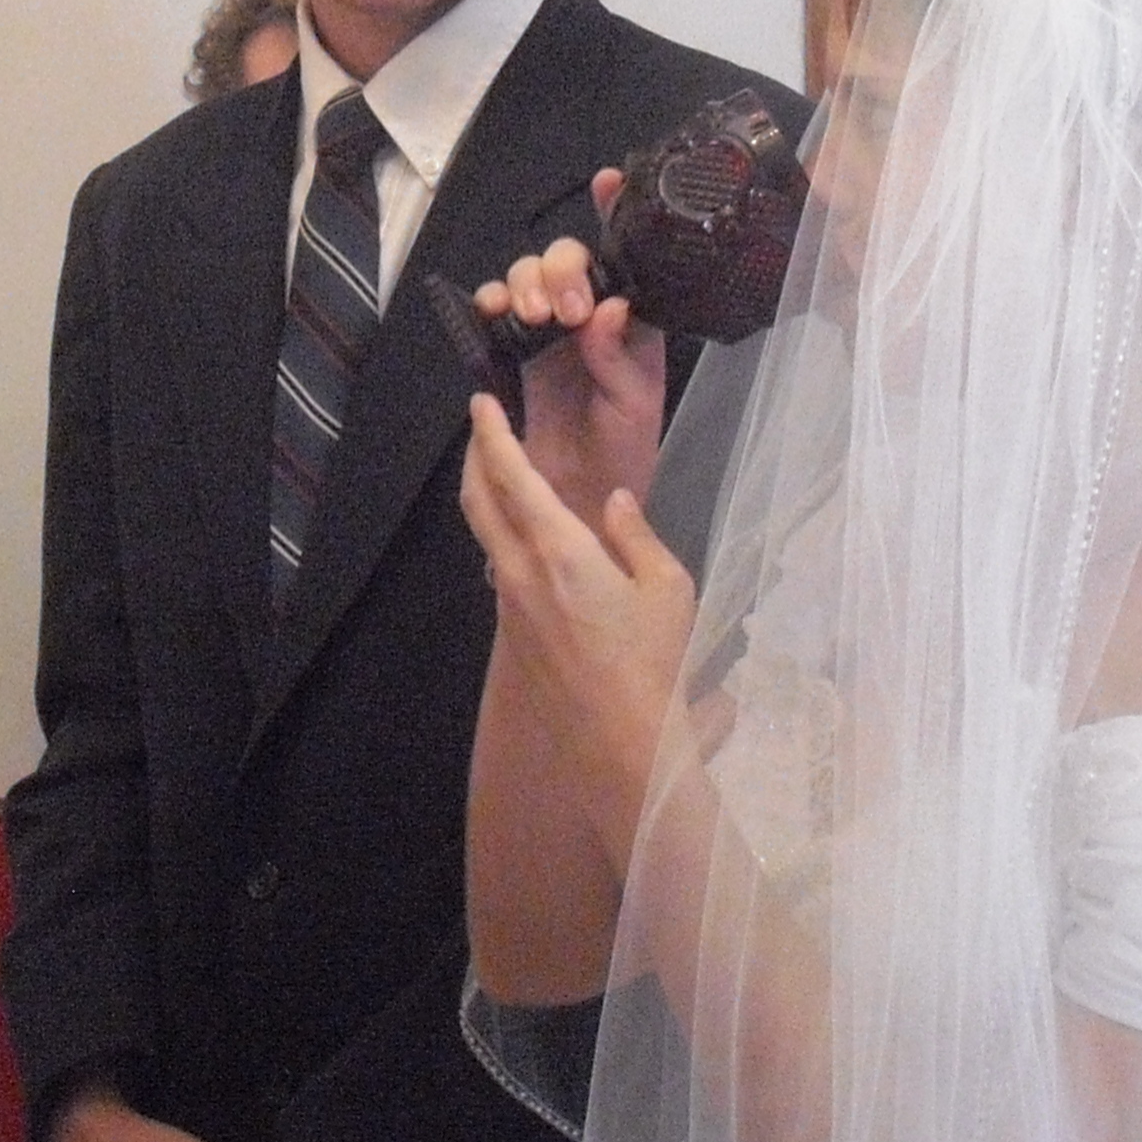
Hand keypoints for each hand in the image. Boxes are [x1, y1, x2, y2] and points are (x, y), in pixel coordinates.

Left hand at [460, 393, 696, 864]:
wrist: (620, 738)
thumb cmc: (654, 660)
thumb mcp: (667, 586)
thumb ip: (637, 535)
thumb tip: (616, 504)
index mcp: (560, 550)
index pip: (512, 476)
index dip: (493, 434)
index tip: (481, 403)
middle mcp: (521, 571)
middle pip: (478, 500)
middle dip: (474, 456)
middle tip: (480, 427)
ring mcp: (509, 604)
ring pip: (484, 534)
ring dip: (484, 496)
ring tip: (500, 473)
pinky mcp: (512, 632)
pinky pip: (498, 567)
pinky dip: (501, 535)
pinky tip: (523, 537)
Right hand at [471, 170, 666, 530]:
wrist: (579, 502)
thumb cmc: (623, 453)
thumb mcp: (635, 405)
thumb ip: (619, 356)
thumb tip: (609, 307)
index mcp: (629, 319)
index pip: (624, 254)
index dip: (614, 210)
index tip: (606, 181)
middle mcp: (587, 313)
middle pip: (566, 258)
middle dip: (561, 269)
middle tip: (566, 312)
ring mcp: (546, 330)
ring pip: (529, 275)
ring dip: (528, 282)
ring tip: (535, 316)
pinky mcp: (510, 349)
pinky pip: (494, 309)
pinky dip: (490, 299)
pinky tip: (495, 310)